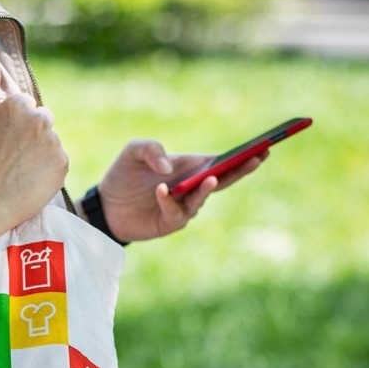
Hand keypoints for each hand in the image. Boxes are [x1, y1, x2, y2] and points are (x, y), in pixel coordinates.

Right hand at [0, 57, 68, 232]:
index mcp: (19, 105)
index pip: (27, 105)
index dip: (16, 123)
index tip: (6, 139)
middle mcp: (40, 119)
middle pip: (43, 120)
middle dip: (32, 133)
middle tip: (15, 155)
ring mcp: (54, 142)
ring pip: (51, 141)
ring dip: (41, 151)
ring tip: (21, 170)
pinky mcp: (63, 163)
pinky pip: (58, 161)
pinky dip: (48, 169)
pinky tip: (30, 179)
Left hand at [96, 139, 266, 242]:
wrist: (104, 205)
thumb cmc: (123, 175)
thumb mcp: (133, 152)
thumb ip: (151, 149)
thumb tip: (169, 169)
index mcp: (190, 167)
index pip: (222, 161)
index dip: (243, 155)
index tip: (264, 145)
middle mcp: (191, 187)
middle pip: (223, 180)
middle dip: (241, 169)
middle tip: (257, 157)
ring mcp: (183, 206)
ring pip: (201, 198)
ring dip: (205, 188)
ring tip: (208, 176)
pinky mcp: (169, 222)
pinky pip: (176, 212)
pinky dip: (170, 201)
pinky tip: (162, 190)